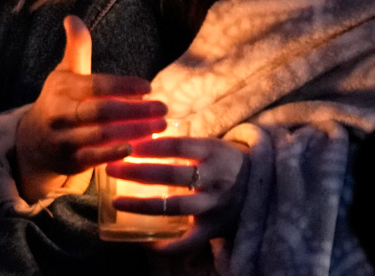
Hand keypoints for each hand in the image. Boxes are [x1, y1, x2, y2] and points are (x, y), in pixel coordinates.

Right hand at [15, 16, 167, 201]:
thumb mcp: (65, 73)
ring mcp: (63, 139)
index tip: (148, 87)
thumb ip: (76, 48)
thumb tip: (73, 17)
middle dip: (135, 110)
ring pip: (101, 135)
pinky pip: (94, 159)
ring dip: (133, 132)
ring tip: (160, 127)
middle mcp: (60, 113)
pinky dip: (114, 154)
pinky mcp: (68, 162)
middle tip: (163, 108)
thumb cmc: (58, 101)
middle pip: (101, 111)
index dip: (122, 86)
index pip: (95, 85)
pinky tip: (136, 149)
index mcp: (62, 88)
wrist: (32, 143)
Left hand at [105, 136, 248, 253]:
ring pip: (175, 207)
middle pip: (172, 175)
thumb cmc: (226, 160)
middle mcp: (215, 178)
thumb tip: (141, 130)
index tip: (127, 143)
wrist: (262, 186)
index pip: (178, 146)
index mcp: (213, 151)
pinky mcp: (214, 229)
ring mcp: (214, 205)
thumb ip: (182, 142)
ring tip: (117, 203)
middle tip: (112, 168)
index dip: (151, 145)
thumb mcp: (210, 143)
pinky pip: (188, 242)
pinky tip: (144, 240)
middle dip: (138, 172)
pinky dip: (167, 245)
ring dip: (143, 205)